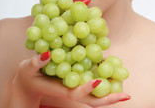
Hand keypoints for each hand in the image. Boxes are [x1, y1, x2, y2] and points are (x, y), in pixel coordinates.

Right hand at [6, 51, 129, 107]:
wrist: (28, 82)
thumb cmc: (27, 75)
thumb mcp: (28, 68)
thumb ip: (37, 63)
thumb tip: (48, 54)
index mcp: (60, 89)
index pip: (76, 93)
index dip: (87, 88)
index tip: (99, 80)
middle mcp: (71, 89)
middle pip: (91, 99)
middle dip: (108, 99)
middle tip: (126, 96)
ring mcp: (74, 86)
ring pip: (94, 94)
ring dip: (109, 92)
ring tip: (125, 88)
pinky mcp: (75, 79)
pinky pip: (91, 82)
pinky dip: (103, 80)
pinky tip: (112, 72)